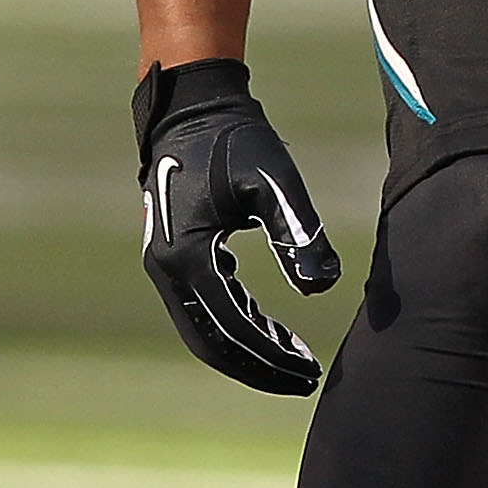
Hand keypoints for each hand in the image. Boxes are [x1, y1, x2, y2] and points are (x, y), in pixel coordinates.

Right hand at [132, 58, 340, 394]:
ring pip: (203, 328)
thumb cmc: (237, 139)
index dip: (272, 355)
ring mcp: (165, 264)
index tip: (311, 370)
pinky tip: (269, 325)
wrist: (194, 106)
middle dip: (257, 368)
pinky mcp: (174, 254)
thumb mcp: (275, 180)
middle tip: (304, 380)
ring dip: (246, 349)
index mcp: (187, 258)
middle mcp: (167, 269)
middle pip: (211, 342)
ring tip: (295, 358)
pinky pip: (202, 306)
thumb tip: (322, 287)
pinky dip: (235, 322)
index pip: (233, 328)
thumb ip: (298, 232)